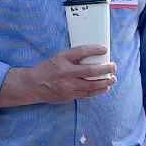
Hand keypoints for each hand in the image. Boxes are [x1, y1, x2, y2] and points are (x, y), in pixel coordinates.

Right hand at [0, 46, 116, 107]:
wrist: (33, 85)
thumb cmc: (47, 69)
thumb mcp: (57, 58)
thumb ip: (73, 58)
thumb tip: (94, 56)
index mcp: (62, 59)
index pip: (81, 51)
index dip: (95, 50)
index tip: (105, 49)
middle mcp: (65, 72)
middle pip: (90, 70)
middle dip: (105, 68)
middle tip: (113, 66)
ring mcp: (68, 85)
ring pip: (91, 84)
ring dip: (105, 81)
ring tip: (113, 78)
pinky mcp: (69, 95)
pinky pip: (87, 94)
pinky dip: (98, 91)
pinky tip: (105, 88)